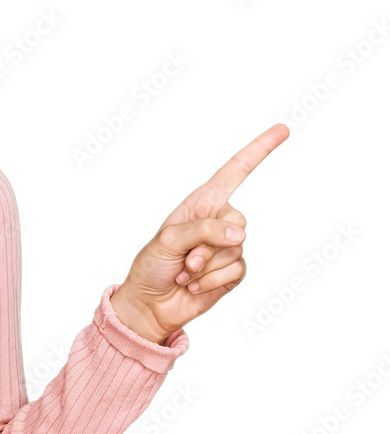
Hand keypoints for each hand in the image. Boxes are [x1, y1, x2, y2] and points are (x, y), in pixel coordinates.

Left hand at [110, 123, 289, 344]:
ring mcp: (227, 247)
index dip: (258, 150)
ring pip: (236, 250)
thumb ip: (203, 230)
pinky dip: (211, 281)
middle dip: (208, 245)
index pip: (234, 172)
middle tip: (184, 259)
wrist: (150, 304)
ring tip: (185, 272)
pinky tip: (194, 285)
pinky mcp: (233, 272)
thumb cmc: (152, 266)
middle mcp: (217, 221)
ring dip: (205, 266)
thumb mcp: (168, 240)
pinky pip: (236, 271)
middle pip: (238, 222)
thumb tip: (240, 235)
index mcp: (200, 204)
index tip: (282, 130)